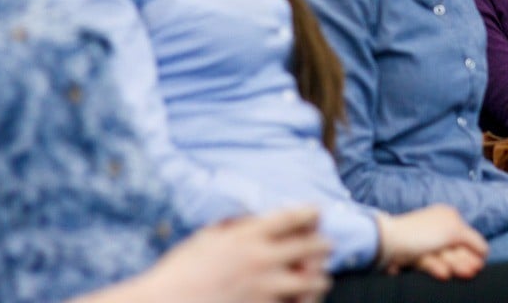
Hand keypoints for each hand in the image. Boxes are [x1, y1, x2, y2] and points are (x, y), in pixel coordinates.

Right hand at [140, 208, 329, 302]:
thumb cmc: (179, 272)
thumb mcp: (206, 238)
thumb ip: (234, 226)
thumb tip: (254, 218)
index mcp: (246, 237)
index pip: (291, 218)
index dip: (310, 213)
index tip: (318, 212)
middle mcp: (260, 260)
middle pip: (310, 247)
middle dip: (323, 245)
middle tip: (327, 245)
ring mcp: (264, 289)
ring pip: (311, 281)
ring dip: (319, 277)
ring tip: (320, 276)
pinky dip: (305, 301)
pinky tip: (305, 298)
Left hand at [377, 205, 487, 278]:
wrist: (388, 243)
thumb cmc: (423, 233)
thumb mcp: (455, 231)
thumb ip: (473, 239)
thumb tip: (485, 251)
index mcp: (448, 216)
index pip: (467, 237)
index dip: (473, 250)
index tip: (479, 263)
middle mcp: (438, 228)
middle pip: (457, 249)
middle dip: (464, 260)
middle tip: (472, 272)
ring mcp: (426, 243)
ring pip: (445, 259)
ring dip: (453, 266)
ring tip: (458, 274)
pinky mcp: (416, 258)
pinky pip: (430, 264)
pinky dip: (437, 268)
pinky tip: (443, 274)